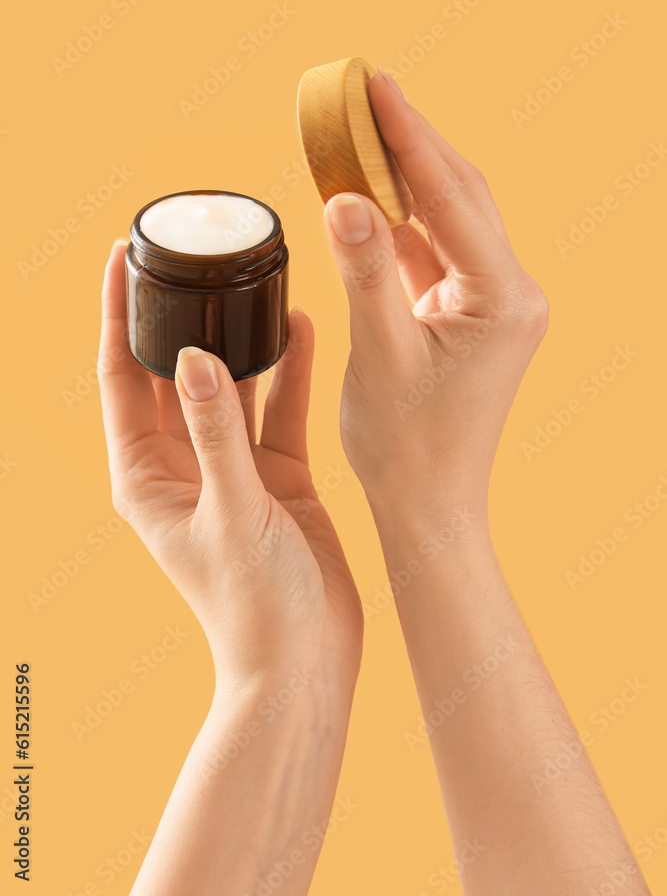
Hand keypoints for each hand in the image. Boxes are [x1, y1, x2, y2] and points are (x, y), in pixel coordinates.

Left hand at [98, 241, 362, 691]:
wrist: (306, 659)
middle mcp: (181, 463)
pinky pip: (278, 407)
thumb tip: (190, 356)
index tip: (122, 254)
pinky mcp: (275, 473)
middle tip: (193, 254)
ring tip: (250, 279)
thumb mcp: (233, 509)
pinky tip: (301, 326)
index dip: (116, 313)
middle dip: (178, 315)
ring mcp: (229, 466)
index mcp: (145, 474)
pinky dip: (288, 370)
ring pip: (229, 383)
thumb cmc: (255, 603)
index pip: (119, 376)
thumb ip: (216, 431)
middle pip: (169, 371)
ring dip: (238, 337)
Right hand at [323, 70, 548, 515]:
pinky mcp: (472, 314)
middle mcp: (512, 293)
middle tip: (363, 90)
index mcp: (502, 299)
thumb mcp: (379, 354)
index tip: (371, 82)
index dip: (406, 135)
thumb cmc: (406, 445)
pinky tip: (367, 196)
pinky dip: (402, 223)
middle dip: (410, 142)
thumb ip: (364, 273)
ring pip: (450, 218)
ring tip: (358, 131)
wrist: (429, 505)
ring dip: (405, 178)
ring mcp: (494, 303)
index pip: (451, 196)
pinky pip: (437, 251)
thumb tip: (345, 197)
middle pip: (460, 194)